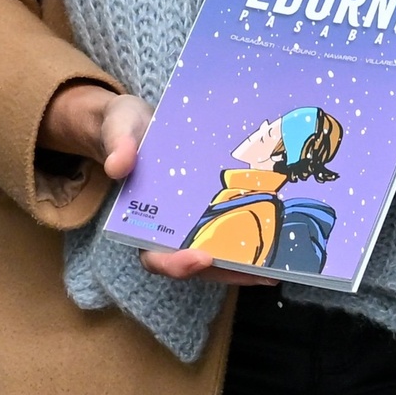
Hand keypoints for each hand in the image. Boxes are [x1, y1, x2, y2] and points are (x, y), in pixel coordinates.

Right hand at [43, 84, 272, 286]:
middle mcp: (167, 228)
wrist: (140, 120)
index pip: (154, 256)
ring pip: (218, 253)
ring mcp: (191, 221)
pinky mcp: (211, 206)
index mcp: (139, 220)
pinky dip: (252, 235)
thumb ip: (117, 144)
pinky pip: (230, 227)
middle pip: (196, 263)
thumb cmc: (125, 129)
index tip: (201, 257)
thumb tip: (118, 166)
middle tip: (258, 274)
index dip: (176, 264)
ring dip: (245, 265)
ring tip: (276, 268)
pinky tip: (279, 236)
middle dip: (227, 272)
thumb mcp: (117, 128)